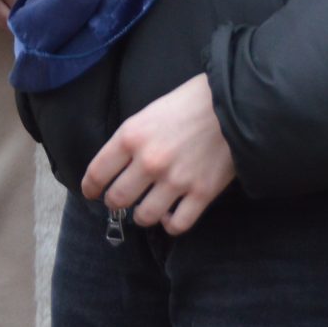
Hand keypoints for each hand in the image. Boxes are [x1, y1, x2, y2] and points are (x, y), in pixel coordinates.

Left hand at [82, 74, 235, 234]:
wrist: (236, 102)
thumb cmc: (192, 101)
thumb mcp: (151, 111)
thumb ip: (133, 138)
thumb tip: (119, 164)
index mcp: (132, 136)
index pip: (97, 172)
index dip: (91, 187)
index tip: (92, 192)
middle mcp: (149, 161)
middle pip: (117, 199)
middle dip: (115, 203)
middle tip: (121, 200)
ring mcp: (175, 180)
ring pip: (144, 217)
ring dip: (142, 215)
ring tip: (148, 208)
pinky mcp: (201, 194)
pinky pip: (177, 225)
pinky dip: (171, 223)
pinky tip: (172, 214)